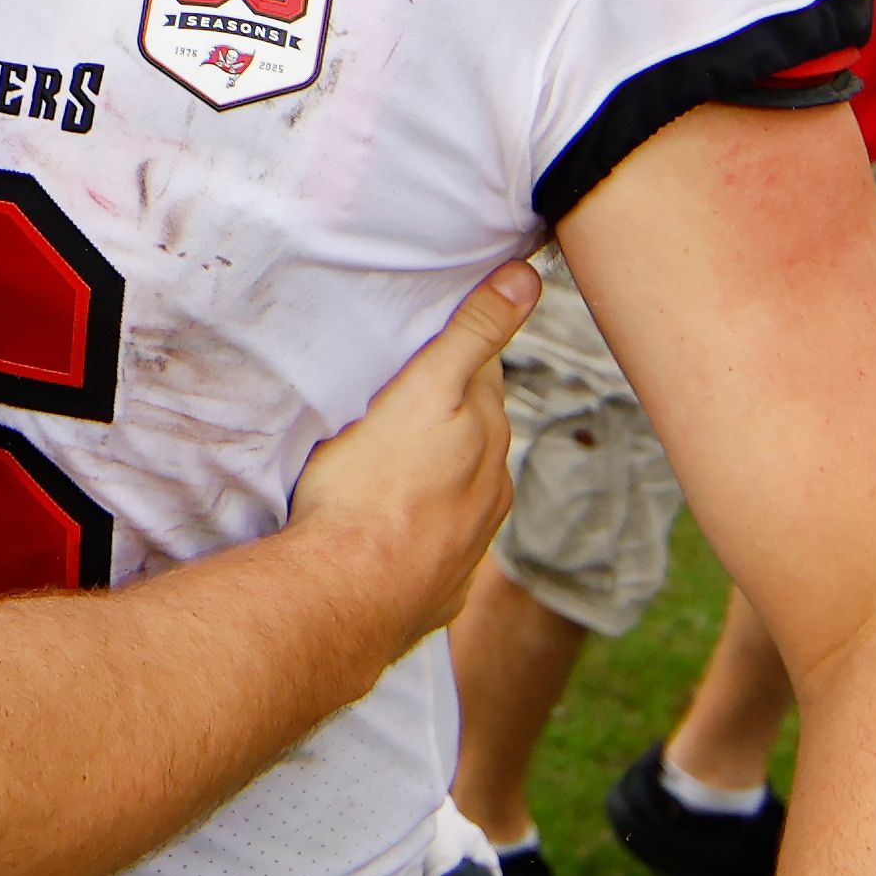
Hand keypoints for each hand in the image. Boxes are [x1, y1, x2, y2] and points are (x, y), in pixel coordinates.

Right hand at [281, 263, 532, 653]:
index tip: (421, 341)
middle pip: (472, 434)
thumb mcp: (421, 391)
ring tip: (382, 463)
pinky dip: (417, 531)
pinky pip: (434, 547)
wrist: (346, 597)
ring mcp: (468, 545)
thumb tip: (529, 278)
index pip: (482, 373)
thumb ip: (473, 335)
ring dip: (432, 474)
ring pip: (458, 491)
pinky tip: (385, 529)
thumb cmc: (371, 487)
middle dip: (445, 415)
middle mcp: (490, 489)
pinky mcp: (437, 590)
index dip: (453, 353)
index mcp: (486, 434)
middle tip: (393, 398)